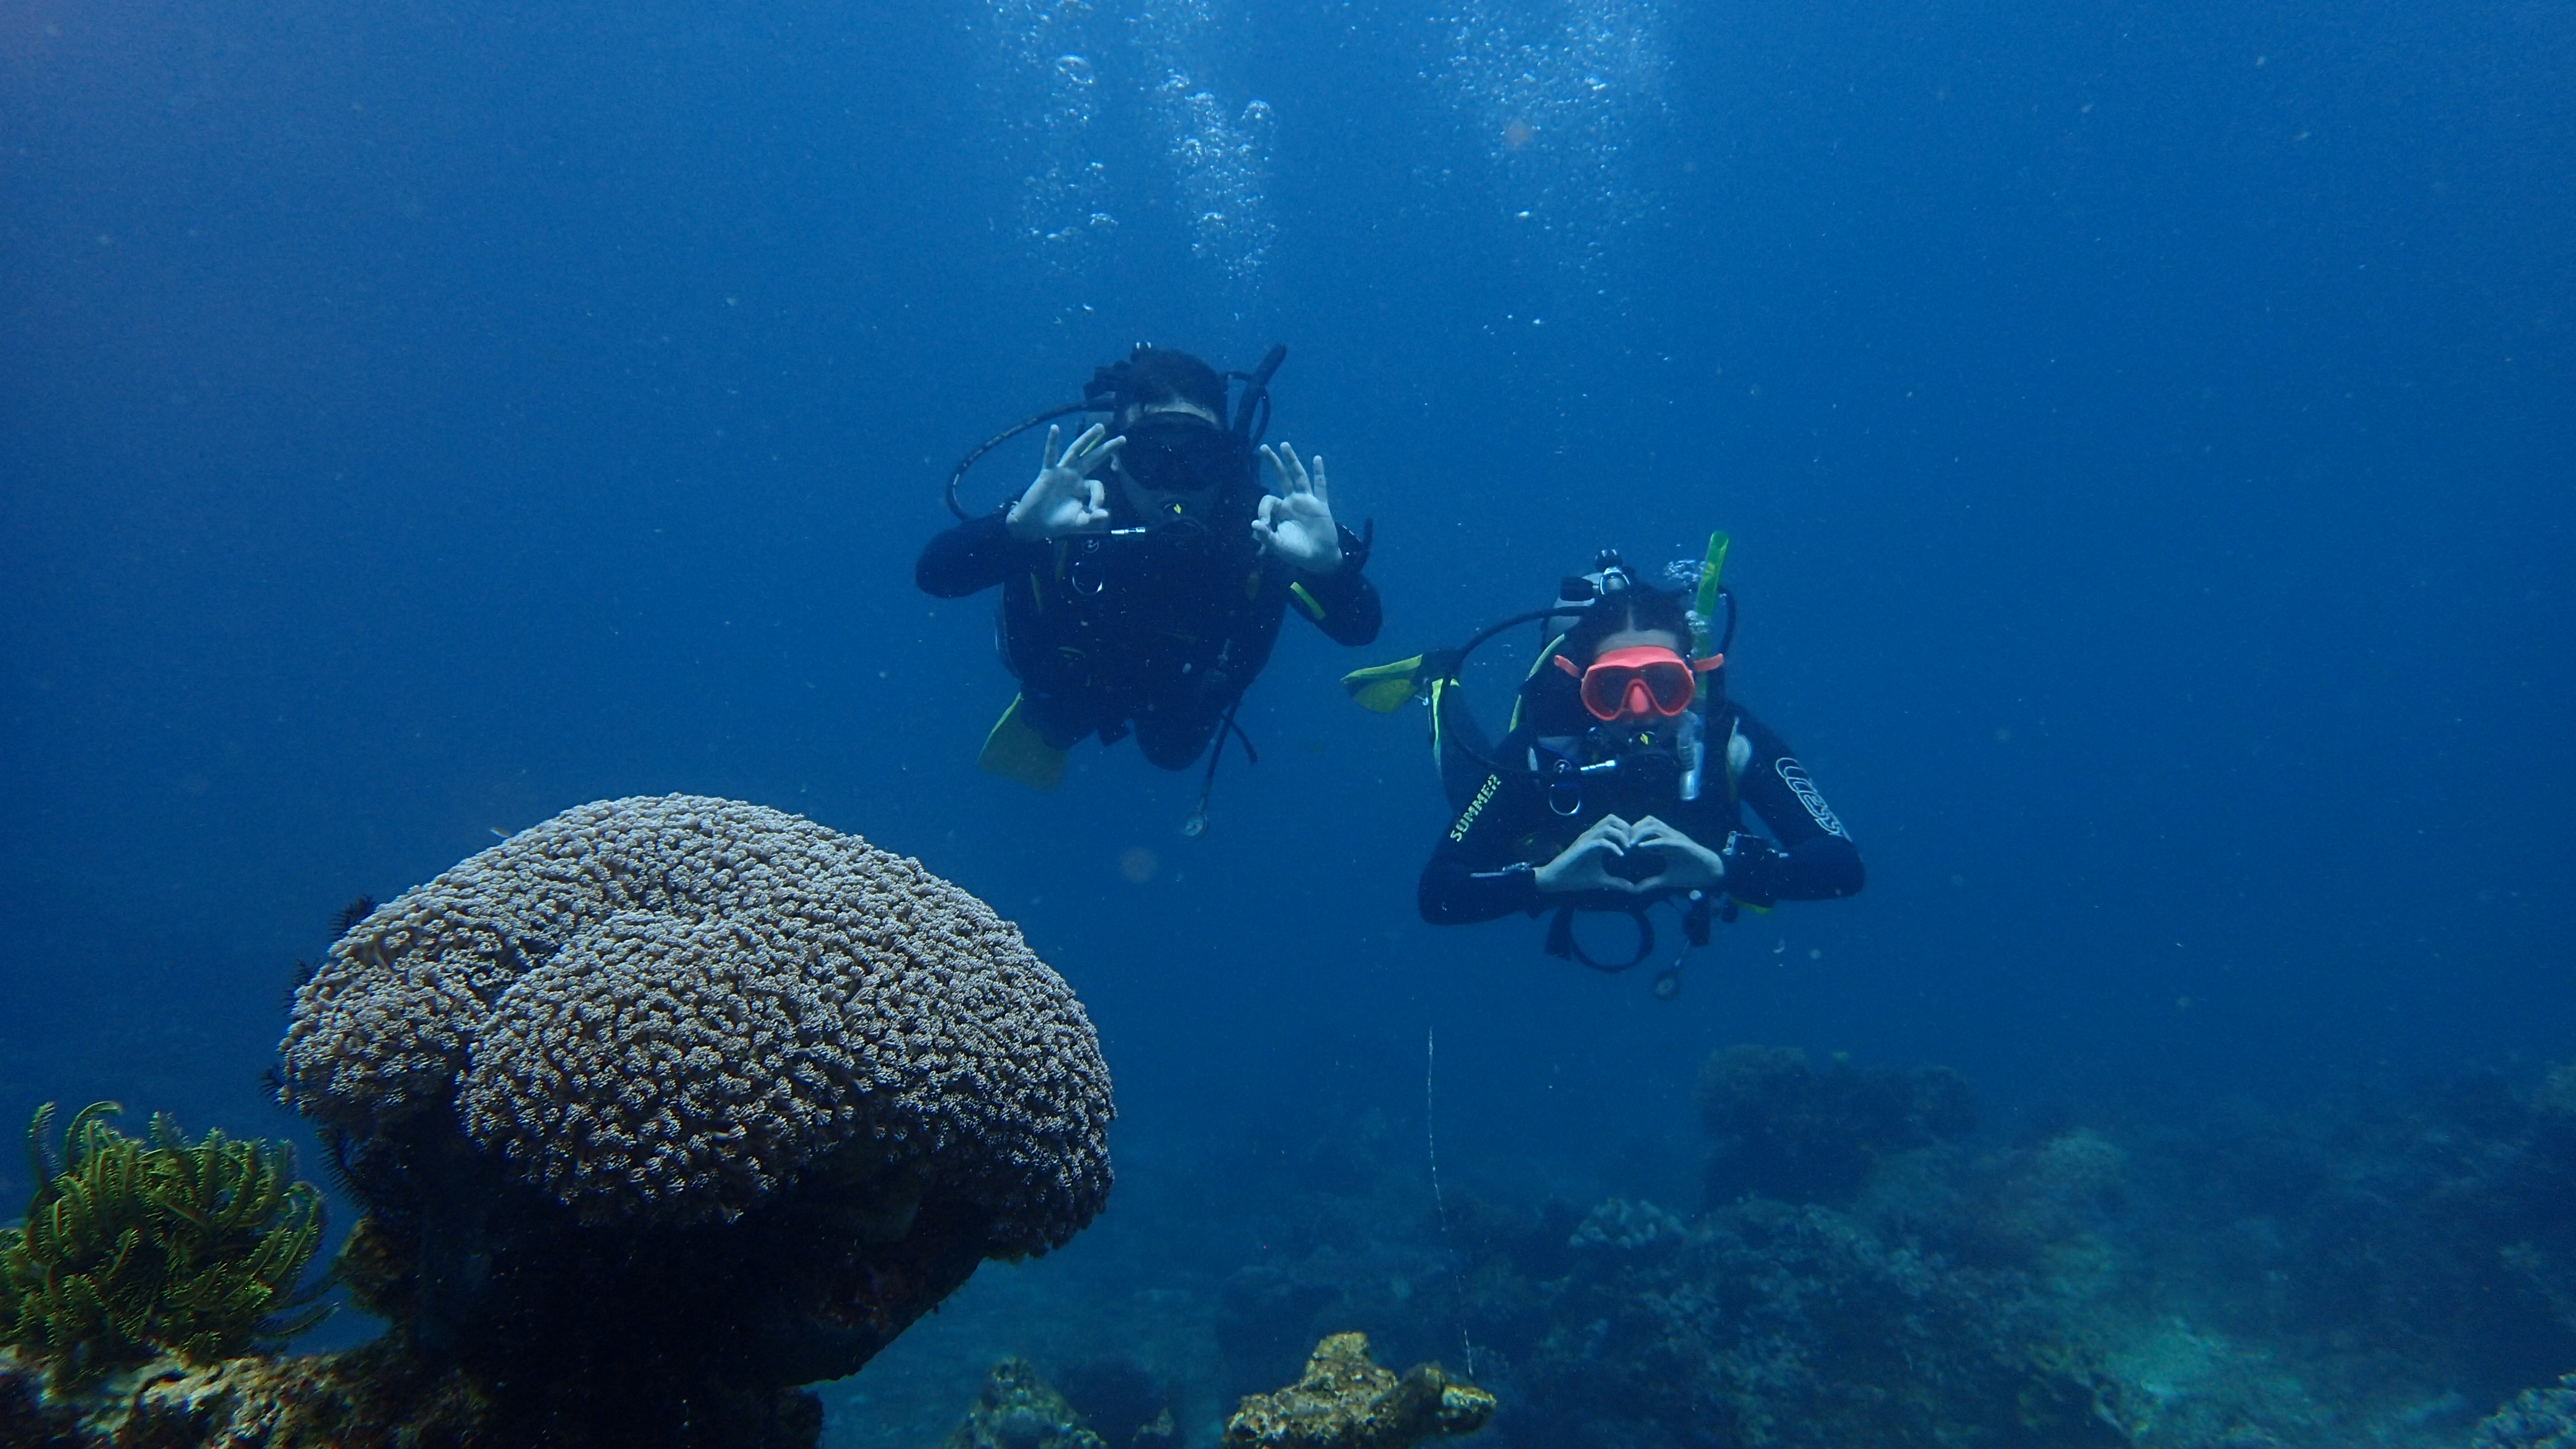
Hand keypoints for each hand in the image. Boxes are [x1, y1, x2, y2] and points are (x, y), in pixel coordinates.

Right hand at [1006, 423, 1121, 541]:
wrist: (1035, 524)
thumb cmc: (1058, 523)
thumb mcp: (1079, 522)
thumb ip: (1093, 519)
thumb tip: (1107, 514)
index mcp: (1083, 487)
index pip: (1097, 485)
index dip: (1099, 496)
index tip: (1094, 510)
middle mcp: (1074, 476)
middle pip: (1094, 458)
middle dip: (1107, 448)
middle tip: (1123, 438)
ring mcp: (1062, 472)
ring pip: (1076, 451)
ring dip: (1087, 438)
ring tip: (1100, 426)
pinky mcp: (1048, 473)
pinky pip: (1050, 455)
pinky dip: (1052, 442)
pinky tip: (1054, 428)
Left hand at [1252, 443, 1342, 570]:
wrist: (1319, 558)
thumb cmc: (1296, 552)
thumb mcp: (1277, 546)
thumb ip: (1265, 536)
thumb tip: (1254, 524)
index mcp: (1280, 511)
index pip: (1268, 499)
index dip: (1262, 509)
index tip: (1263, 523)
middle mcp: (1292, 502)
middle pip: (1282, 477)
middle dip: (1273, 463)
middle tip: (1263, 447)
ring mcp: (1307, 501)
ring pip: (1298, 476)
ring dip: (1292, 461)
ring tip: (1284, 445)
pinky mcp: (1321, 506)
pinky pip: (1320, 487)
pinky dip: (1319, 473)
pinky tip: (1317, 458)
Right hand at [1534, 814, 1638, 894]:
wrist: (1555, 880)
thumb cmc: (1575, 877)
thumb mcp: (1601, 880)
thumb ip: (1616, 882)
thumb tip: (1631, 887)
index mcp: (1596, 840)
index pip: (1614, 824)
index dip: (1628, 831)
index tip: (1636, 847)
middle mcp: (1591, 836)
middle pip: (1612, 818)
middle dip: (1626, 828)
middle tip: (1633, 844)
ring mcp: (1586, 840)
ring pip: (1607, 826)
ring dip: (1621, 835)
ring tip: (1628, 849)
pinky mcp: (1582, 848)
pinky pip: (1601, 841)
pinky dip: (1613, 846)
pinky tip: (1620, 856)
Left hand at [1625, 816, 1726, 893]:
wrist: (1712, 873)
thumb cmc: (1691, 873)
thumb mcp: (1667, 880)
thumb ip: (1651, 882)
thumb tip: (1635, 890)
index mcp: (1664, 843)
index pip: (1645, 830)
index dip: (1632, 835)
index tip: (1620, 845)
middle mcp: (1669, 836)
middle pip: (1647, 822)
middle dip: (1633, 830)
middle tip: (1622, 843)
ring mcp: (1676, 838)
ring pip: (1654, 826)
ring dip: (1640, 833)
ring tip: (1629, 844)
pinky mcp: (1682, 844)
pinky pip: (1665, 840)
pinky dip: (1652, 842)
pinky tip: (1641, 848)